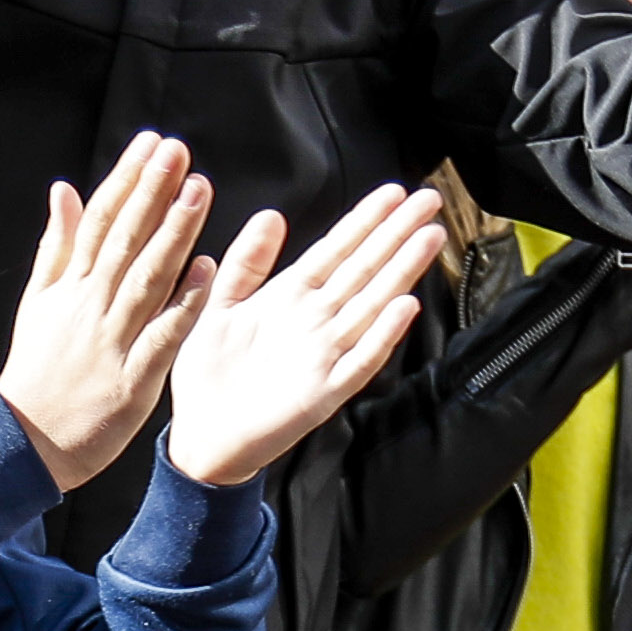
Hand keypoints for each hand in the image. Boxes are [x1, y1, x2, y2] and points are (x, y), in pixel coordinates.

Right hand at [0, 130, 218, 488]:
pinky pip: (161, 336)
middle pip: (126, 240)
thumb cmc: (38, 371)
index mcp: (71, 286)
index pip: (102, 221)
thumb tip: (65, 189)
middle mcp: (91, 306)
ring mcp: (112, 341)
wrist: (26, 443)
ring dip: (174, 234)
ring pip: (147, 279)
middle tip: (178, 150)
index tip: (151, 143)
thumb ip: (57, 246)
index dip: (127, 179)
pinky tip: (207, 271)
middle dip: (152, 192)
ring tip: (198, 192)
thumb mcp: (38, 303)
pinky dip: (183, 304)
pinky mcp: (132, 379)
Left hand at [165, 183, 445, 486]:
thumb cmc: (210, 378)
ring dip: (400, 273)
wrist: (202, 438)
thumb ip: (246, 263)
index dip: (365, 220)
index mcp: (289, 298)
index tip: (394, 192)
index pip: (336, 250)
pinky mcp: (324, 393)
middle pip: (363, 269)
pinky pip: (359, 362)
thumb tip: (270, 215)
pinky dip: (381, 336)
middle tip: (429, 199)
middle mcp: (314, 322)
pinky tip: (405, 308)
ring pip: (370, 306)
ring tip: (428, 239)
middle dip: (396, 234)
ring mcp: (324, 356)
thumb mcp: (219, 307)